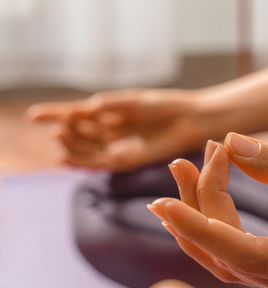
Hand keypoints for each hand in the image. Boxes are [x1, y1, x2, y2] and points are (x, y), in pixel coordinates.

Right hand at [27, 89, 207, 171]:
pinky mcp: (129, 160)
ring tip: (58, 138)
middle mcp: (112, 132)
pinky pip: (100, 163)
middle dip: (65, 131)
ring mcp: (120, 146)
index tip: (34, 115)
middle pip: (80, 134)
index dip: (56, 115)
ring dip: (71, 146)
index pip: (78, 115)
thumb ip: (110, 104)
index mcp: (111, 114)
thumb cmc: (165, 105)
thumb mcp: (133, 101)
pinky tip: (66, 157)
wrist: (189, 119)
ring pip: (87, 150)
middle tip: (57, 128)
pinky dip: (83, 161)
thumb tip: (85, 109)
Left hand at [148, 134, 267, 287]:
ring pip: (233, 258)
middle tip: (192, 157)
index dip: (201, 228)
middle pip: (231, 256)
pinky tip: (220, 186)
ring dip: (207, 214)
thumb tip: (232, 145)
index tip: (162, 202)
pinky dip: (226, 220)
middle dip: (201, 207)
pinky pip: (247, 253)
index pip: (247, 257)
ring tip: (194, 165)